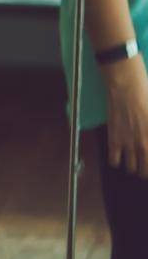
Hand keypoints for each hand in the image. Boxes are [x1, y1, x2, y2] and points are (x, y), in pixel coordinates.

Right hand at [102, 56, 147, 178]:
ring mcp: (129, 145)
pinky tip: (119, 156)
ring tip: (133, 163)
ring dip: (133, 167)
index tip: (147, 160)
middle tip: (144, 165)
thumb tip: (147, 135)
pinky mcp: (115, 141)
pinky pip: (114, 161)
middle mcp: (144, 145)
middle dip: (145, 170)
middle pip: (144, 171)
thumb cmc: (147, 95)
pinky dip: (117, 162)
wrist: (127, 88)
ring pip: (130, 169)